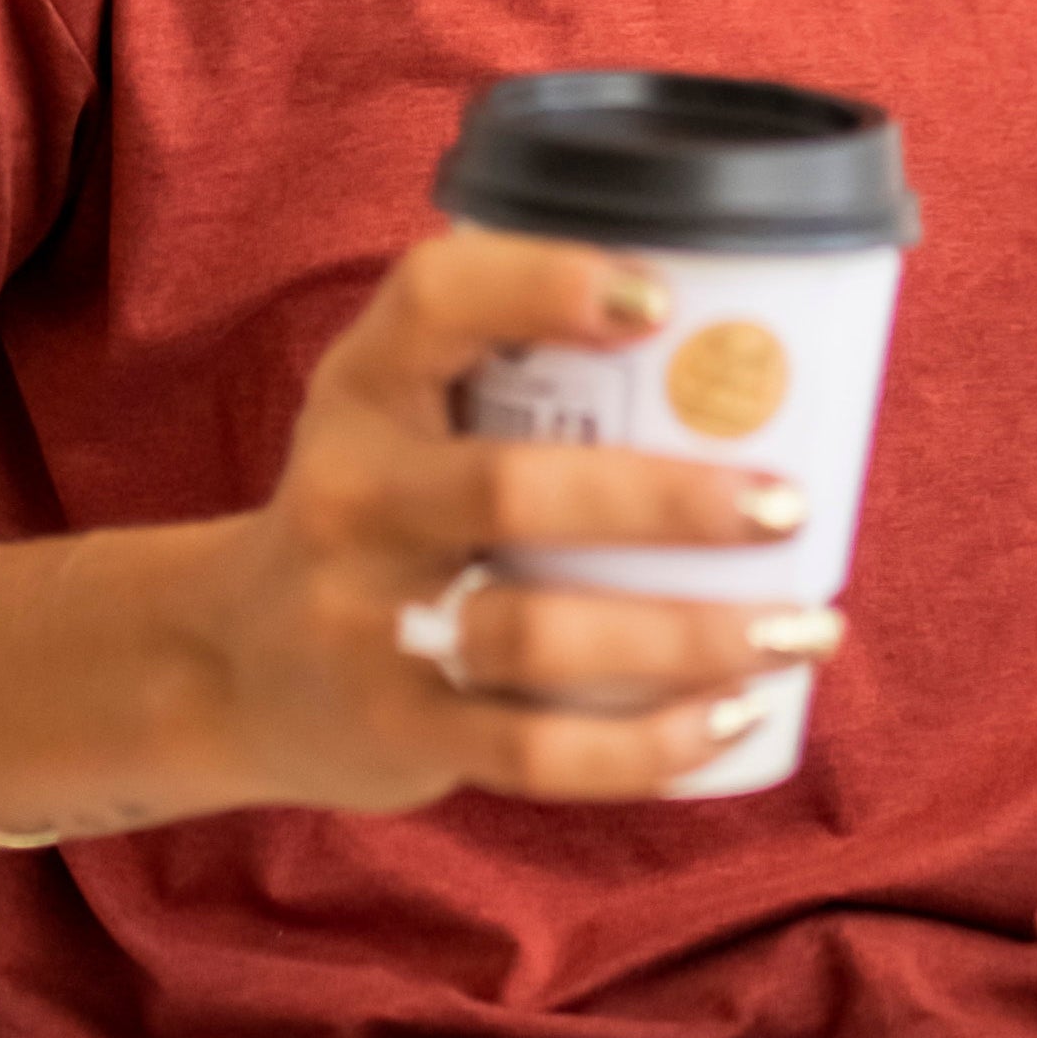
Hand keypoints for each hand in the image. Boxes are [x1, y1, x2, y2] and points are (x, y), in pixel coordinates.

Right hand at [195, 227, 830, 813]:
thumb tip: (739, 326)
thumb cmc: (380, 503)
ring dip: (685, 638)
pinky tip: (734, 715)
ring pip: (532, 634)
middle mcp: (352, 495)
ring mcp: (367, 622)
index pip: (432, 301)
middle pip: (508, 489)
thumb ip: (514, 354)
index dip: (541, 287)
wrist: (235, 661)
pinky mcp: (399, 730)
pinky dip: (645, 745)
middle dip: (666, 501)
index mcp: (368, 387)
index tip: (658, 301)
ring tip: (801, 627)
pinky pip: (534, 750)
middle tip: (787, 506)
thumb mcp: (401, 405)